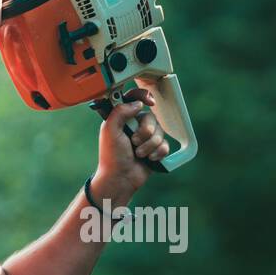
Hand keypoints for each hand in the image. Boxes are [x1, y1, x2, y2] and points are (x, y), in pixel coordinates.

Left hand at [93, 87, 169, 202]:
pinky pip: (165, 145)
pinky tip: (148, 159)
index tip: (149, 102)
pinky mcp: (155, 149)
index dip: (143, 96)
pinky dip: (157, 153)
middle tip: (134, 142)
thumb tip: (137, 103)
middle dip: (145, 132)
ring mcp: (146, 137)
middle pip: (151, 118)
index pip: (134, 98)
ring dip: (150, 145)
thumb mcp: (110, 130)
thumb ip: (120, 112)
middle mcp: (135, 124)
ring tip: (138, 154)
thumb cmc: (112, 156)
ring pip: (160, 132)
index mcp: (122, 117)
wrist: (120, 178)